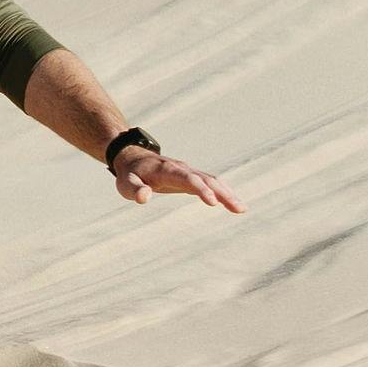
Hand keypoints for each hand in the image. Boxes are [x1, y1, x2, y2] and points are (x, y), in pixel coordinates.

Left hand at [112, 146, 240, 210]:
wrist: (133, 157)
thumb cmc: (130, 174)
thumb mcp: (126, 183)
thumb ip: (135, 190)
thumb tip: (143, 197)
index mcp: (166, 170)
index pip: (187, 178)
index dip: (201, 189)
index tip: (213, 202)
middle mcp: (181, 168)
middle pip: (205, 179)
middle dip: (222, 193)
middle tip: (238, 208)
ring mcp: (188, 171)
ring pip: (212, 180)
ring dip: (227, 193)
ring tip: (241, 209)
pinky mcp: (191, 177)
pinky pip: (210, 182)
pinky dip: (223, 192)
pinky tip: (234, 204)